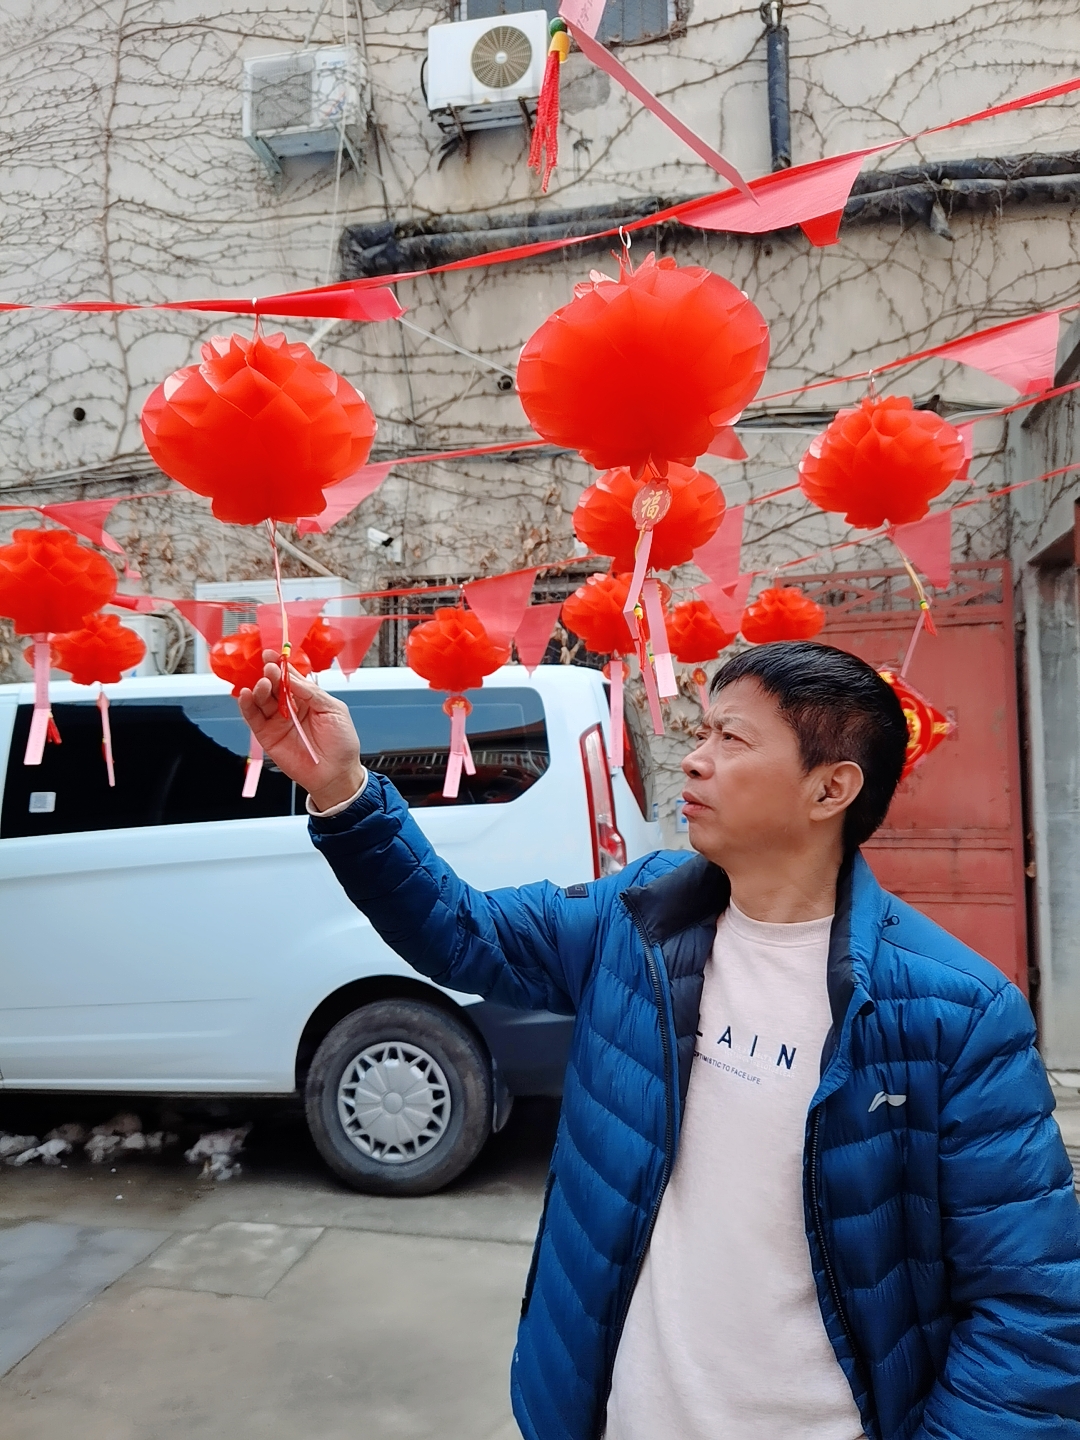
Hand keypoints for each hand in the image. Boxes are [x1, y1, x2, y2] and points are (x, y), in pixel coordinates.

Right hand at [238, 654, 364, 811]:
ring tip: (263, 684)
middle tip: (269, 669)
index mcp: (308, 698)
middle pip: (274, 685)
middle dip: (270, 675)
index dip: (281, 665)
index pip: (291, 677)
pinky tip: (246, 695)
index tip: (273, 654)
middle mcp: (290, 707)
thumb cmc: (341, 743)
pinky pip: (253, 718)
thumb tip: (293, 678)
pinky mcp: (267, 735)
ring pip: (262, 699)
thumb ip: (312, 693)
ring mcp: (277, 721)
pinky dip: (247, 706)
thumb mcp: (334, 710)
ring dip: (259, 689)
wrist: (336, 774)